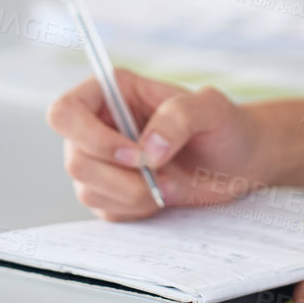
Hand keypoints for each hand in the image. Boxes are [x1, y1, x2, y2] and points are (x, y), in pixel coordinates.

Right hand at [46, 69, 266, 219]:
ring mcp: (101, 161)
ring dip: (131, 195)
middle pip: (73, 159)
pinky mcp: (111, 192)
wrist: (238, 162)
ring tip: (169, 185)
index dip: (90, 138)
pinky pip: (104, 210)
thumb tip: (146, 148)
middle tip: (161, 176)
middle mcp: (99, 125)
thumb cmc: (225, 125)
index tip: (134, 155)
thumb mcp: (212, 108)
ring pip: (86, 189)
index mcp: (113, 92)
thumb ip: (179, 116)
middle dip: (120, 177)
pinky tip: (162, 195)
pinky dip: (134, 209)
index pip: (65, 113)